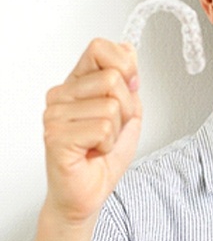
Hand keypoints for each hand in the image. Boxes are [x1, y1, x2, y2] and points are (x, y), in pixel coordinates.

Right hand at [43, 39, 141, 223]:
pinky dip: (107, 145)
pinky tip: (93, 152)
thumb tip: (128, 48)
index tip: (130, 87)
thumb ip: (129, 81)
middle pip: (112, 78)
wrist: (89, 193)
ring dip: (116, 131)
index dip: (125, 65)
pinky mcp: (56, 136)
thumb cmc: (104, 156)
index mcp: (77, 83)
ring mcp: (55, 114)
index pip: (99, 47)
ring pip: (111, 106)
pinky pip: (102, 128)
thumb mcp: (128, 112)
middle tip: (112, 129)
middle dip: (127, 109)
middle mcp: (61, 95)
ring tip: (100, 143)